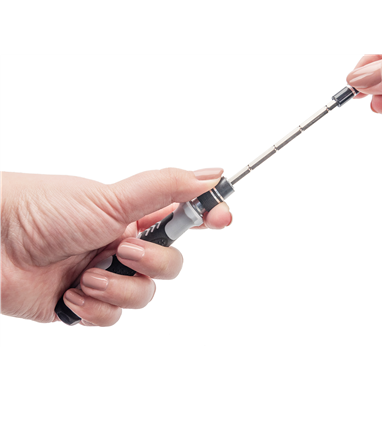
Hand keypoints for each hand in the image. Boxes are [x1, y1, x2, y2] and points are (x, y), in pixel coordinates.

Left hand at [1, 168, 231, 325]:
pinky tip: (72, 294)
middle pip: (171, 263)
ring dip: (119, 288)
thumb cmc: (45, 211)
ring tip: (88, 276)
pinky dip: (95, 307)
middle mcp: (124, 244)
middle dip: (154, 262)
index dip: (206, 217)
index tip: (223, 217)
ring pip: (145, 295)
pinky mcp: (88, 303)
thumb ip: (165, 188)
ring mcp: (108, 275)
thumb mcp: (111, 198)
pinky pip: (114, 317)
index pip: (182, 216)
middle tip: (126, 250)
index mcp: (133, 216)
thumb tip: (210, 176)